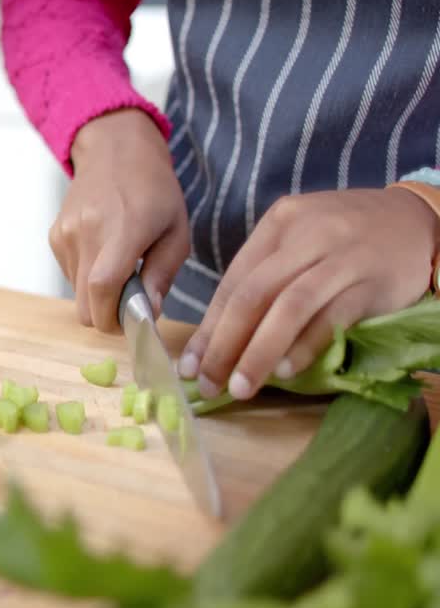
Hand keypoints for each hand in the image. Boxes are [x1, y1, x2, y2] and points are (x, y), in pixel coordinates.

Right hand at [54, 109, 189, 332]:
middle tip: (129, 302)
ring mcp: (65, 235)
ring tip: (119, 266)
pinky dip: (86, 275)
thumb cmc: (154, 190)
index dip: (113, 317)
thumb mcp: (176, 231)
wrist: (115, 151)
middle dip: (106, 315)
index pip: (103, 287)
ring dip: (97, 293)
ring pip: (76, 294)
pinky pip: (70, 275)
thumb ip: (163, 275)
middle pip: (84, 305)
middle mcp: (87, 233)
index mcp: (123, 229)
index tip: (131, 323)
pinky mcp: (55, 237)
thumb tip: (148, 313)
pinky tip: (103, 251)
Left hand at [180, 187, 438, 399]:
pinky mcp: (371, 282)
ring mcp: (341, 257)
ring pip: (288, 308)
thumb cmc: (347, 239)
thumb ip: (264, 278)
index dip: (208, 328)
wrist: (419, 221)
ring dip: (259, 352)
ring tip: (240, 386)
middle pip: (253, 295)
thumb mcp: (300, 240)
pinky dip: (305, 346)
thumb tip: (217, 339)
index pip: (234, 282)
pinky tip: (286, 371)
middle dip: (223, 345)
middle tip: (208, 384)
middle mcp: (307, 235)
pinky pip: (332, 318)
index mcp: (279, 223)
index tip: (190, 365)